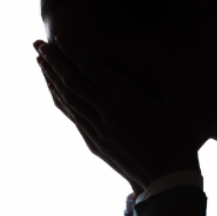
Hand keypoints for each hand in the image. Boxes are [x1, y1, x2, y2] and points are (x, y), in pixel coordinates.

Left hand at [34, 39, 200, 193]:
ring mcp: (98, 129)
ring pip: (68, 99)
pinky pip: (72, 117)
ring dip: (51, 79)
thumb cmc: (179, 137)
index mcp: (127, 98)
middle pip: (72, 81)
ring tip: (39, 62)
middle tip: (37, 44)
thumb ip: (164, 71)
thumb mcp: (178, 101)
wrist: (168, 179)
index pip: (92, 68)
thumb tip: (154, 44)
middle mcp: (107, 112)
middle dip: (53, 61)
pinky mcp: (95, 143)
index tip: (59, 37)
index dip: (73, 51)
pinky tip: (53, 90)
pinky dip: (59, 100)